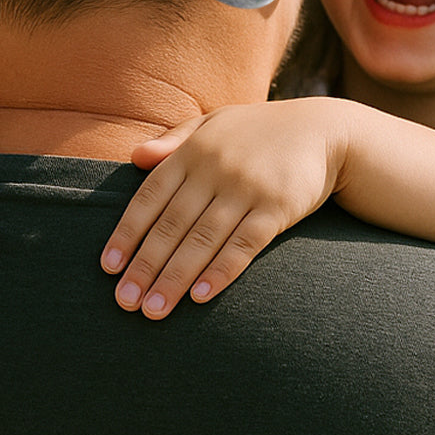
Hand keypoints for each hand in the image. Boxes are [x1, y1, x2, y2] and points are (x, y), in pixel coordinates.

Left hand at [100, 99, 347, 318]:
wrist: (325, 130)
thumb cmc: (260, 131)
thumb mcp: (215, 123)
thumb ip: (175, 139)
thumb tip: (135, 157)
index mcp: (194, 150)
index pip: (150, 196)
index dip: (128, 233)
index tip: (109, 267)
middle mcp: (215, 168)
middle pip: (172, 225)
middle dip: (145, 266)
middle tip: (124, 302)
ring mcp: (246, 188)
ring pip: (202, 240)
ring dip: (175, 278)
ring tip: (154, 310)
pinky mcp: (277, 207)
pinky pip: (244, 244)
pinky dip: (221, 271)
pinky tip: (201, 296)